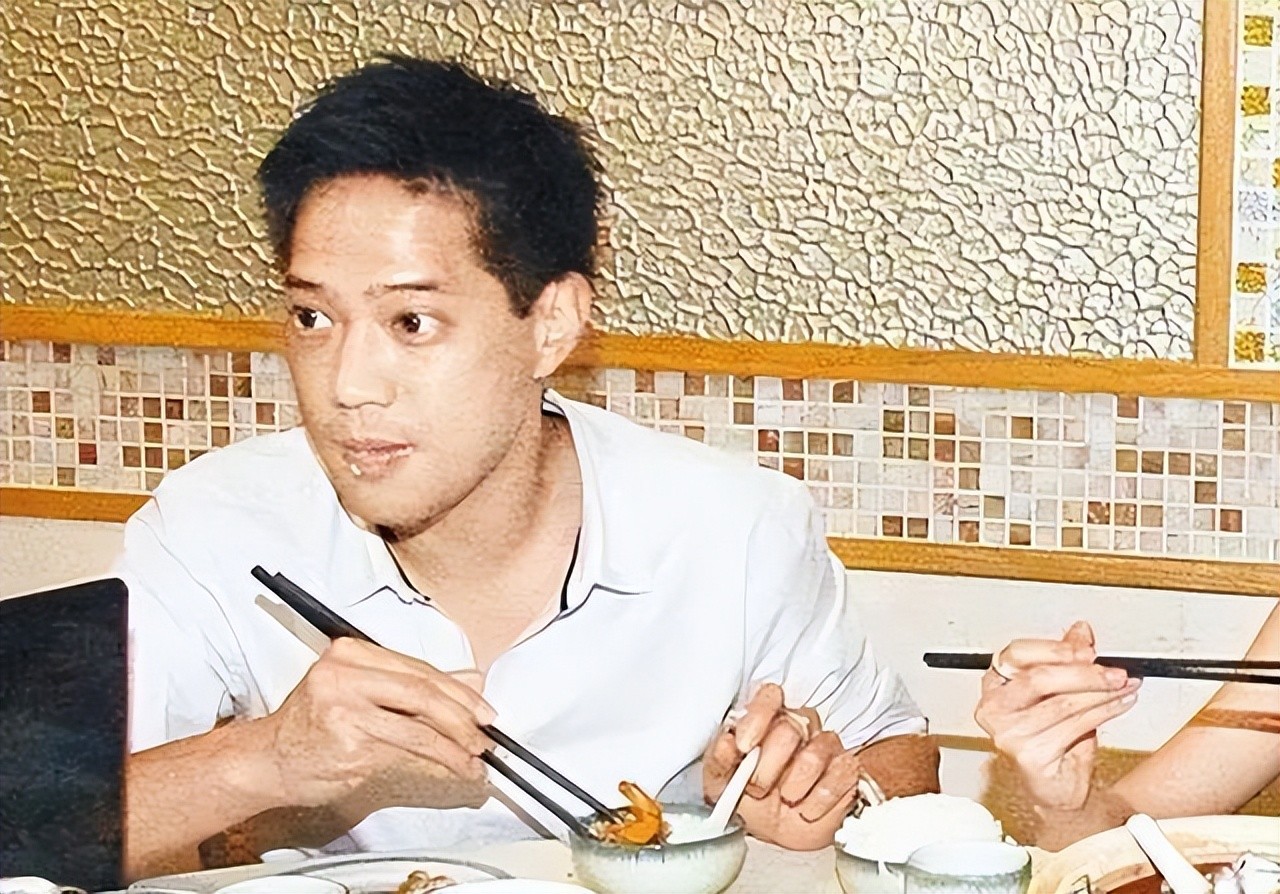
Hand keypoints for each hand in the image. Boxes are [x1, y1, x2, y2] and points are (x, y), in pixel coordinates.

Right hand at [260, 637, 495, 807]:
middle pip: (421, 690)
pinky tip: (453, 766)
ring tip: (474, 757)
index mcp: (350, 652)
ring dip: (455, 744)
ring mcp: (345, 706)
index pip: (417, 667)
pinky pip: (404, 749)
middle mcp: (345, 673)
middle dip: (462, 714)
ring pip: (417, 724)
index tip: (480, 706)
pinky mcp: (348, 741)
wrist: (268, 762)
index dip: (456, 689)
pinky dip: (437, 760)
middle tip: (484, 732)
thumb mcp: (362, 695)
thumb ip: (412, 687)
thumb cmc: (312, 729)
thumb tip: (468, 683)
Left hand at [703, 683, 860, 849]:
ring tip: (785, 799)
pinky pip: (839, 777)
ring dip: (793, 787)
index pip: (770, 697)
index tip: (743, 745)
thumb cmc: (751, 799)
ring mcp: (825, 746)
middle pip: (788, 730)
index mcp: (766, 720)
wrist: (779, 833)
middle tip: (756, 788)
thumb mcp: (722, 784)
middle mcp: (798, 726)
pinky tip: (806, 810)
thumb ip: (719, 762)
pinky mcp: (847, 768)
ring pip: (813, 756)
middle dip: (766, 768)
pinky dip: (817, 802)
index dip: (757, 717)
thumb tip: (726, 743)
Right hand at [974, 621, 1140, 809]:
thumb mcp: (1061, 692)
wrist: (1057, 787)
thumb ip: (1068, 660)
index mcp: (995, 684)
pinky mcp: (1027, 754)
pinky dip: (1104, 712)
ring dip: (1101, 693)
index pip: (1016, 654)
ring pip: (1062, 703)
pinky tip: (1120, 704)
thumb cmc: (1054, 739)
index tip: (1086, 649)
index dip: (1052, 649)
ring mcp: (1008, 733)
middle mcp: (994, 707)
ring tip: (1124, 686)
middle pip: (1038, 679)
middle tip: (1114, 671)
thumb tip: (1080, 631)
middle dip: (1084, 673)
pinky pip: (1074, 726)